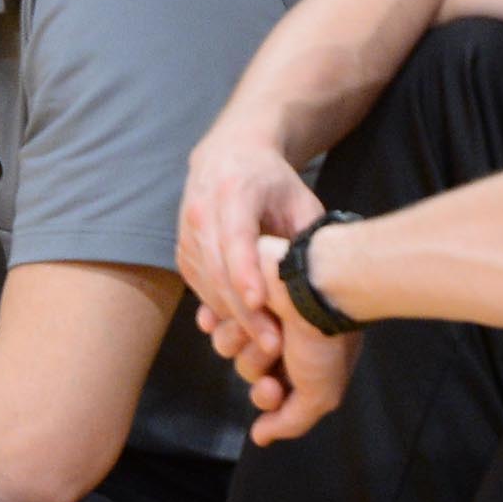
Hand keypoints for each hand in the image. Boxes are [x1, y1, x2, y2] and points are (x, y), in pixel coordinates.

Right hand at [178, 123, 322, 349]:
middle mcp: (202, 210)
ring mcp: (187, 232)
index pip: (236, 236)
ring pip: (207, 285)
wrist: (229, 156)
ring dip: (234, 318)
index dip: (246, 271)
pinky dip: (223, 310)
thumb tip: (319, 281)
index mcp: (234, 190)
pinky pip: (200, 289)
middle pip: (218, 269)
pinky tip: (248, 325)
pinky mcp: (182, 252)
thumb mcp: (300, 199)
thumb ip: (308, 237)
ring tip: (267, 343)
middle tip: (273, 345)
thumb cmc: (274, 182)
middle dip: (244, 312)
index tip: (260, 303)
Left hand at [231, 233, 360, 446]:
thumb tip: (259, 438)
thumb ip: (290, 421)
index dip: (267, 399)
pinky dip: (223, 321)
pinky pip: (213, 321)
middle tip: (277, 348)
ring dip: (248, 341)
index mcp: (301, 360)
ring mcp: (256, 313)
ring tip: (270, 323)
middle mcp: (277, 336)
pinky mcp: (237, 292)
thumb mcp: (321, 395)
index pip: (270, 394)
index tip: (275, 388)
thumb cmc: (325, 340)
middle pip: (247, 370)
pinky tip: (237, 315)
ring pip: (228, 347)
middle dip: (257, 365)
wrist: (316, 283)